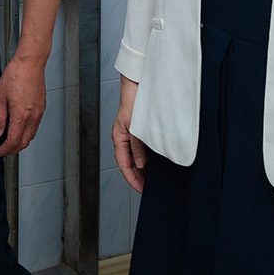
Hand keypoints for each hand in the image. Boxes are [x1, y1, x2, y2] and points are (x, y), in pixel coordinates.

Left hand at [0, 57, 46, 156]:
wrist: (30, 63)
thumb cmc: (15, 75)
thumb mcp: (0, 96)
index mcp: (21, 115)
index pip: (13, 141)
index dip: (5, 150)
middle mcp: (33, 117)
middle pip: (24, 142)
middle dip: (13, 150)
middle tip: (3, 150)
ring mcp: (39, 113)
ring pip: (31, 135)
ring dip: (21, 142)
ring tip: (10, 142)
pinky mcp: (42, 108)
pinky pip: (35, 127)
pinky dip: (27, 133)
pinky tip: (19, 130)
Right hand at [113, 76, 147, 192]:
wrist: (138, 85)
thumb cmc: (133, 101)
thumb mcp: (135, 128)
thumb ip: (137, 147)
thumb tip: (141, 164)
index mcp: (118, 137)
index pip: (123, 165)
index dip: (132, 179)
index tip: (141, 189)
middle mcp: (123, 137)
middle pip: (129, 163)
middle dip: (137, 176)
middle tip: (148, 187)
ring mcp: (131, 134)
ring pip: (135, 157)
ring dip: (142, 168)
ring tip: (152, 178)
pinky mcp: (139, 130)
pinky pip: (141, 148)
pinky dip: (147, 157)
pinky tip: (154, 162)